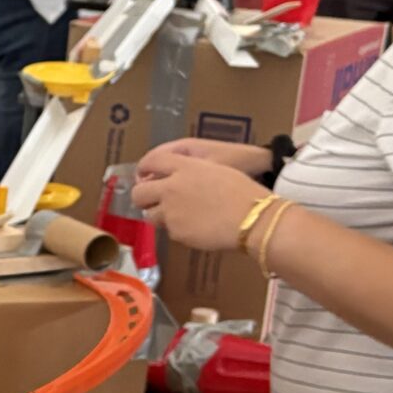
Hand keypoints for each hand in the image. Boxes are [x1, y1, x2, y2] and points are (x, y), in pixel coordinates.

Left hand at [132, 143, 273, 251]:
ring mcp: (171, 211)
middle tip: (152, 201)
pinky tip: (195, 226)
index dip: (144, 168)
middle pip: (139, 193)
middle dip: (142, 197)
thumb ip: (191, 172)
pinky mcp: (176, 231)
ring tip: (176, 215)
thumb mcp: (217, 170)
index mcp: (185, 167)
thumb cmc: (243, 192)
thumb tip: (175, 178)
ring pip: (149, 215)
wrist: (253, 218)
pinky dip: (177, 228)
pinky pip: (169, 230)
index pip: (151, 161)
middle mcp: (172, 187)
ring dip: (158, 214)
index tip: (144, 175)